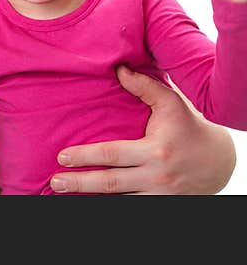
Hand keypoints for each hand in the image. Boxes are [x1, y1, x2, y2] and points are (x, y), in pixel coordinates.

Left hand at [50, 66, 234, 193]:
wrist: (219, 161)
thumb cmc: (189, 126)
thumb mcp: (171, 103)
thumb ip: (144, 86)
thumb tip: (118, 69)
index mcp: (155, 150)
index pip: (112, 154)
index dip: (85, 156)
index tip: (62, 156)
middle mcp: (156, 175)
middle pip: (110, 182)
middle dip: (80, 183)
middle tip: (56, 181)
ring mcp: (160, 194)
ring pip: (120, 199)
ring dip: (91, 197)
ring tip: (64, 193)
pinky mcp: (163, 204)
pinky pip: (133, 206)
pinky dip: (112, 204)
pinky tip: (91, 201)